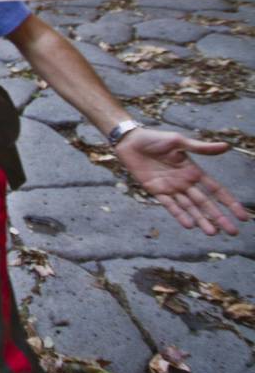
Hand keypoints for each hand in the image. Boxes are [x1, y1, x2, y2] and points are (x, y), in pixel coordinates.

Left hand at [115, 128, 249, 235]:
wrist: (130, 141)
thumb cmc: (155, 138)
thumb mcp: (179, 142)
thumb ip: (201, 148)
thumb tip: (226, 146)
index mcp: (193, 171)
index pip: (216, 190)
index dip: (229, 202)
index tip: (243, 216)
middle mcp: (185, 183)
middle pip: (205, 203)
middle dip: (219, 217)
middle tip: (233, 232)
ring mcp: (171, 188)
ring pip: (190, 208)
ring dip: (201, 220)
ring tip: (213, 233)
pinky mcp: (156, 191)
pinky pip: (170, 205)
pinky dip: (180, 215)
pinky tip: (190, 225)